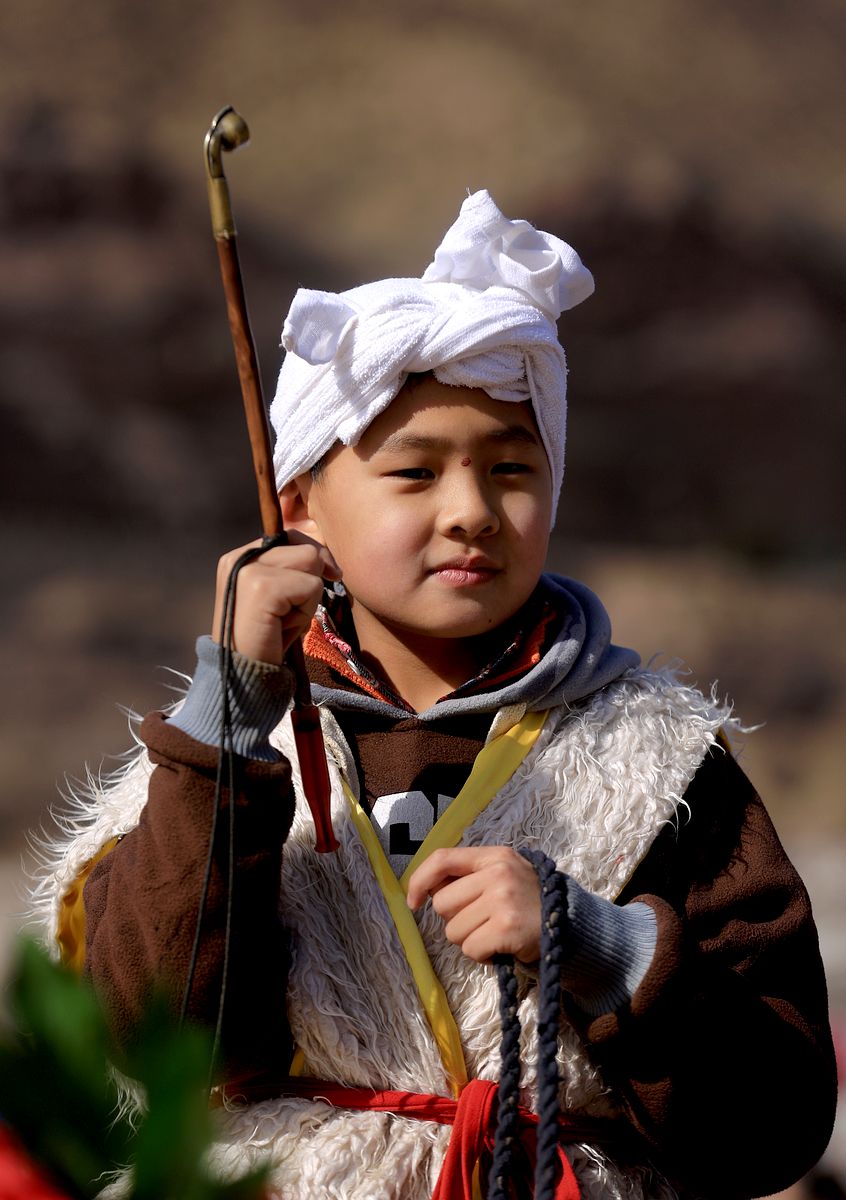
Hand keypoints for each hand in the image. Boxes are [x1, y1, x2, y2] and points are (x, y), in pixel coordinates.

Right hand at [212, 533, 341, 664]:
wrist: (244, 675)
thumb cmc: (266, 638)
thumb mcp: (279, 596)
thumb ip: (291, 570)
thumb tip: (324, 556)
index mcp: (239, 556)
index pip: (291, 536)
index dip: (314, 558)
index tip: (326, 578)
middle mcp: (238, 556)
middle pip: (306, 548)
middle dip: (311, 581)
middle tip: (289, 613)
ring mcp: (248, 569)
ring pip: (311, 562)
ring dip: (308, 598)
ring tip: (284, 620)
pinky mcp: (261, 586)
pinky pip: (311, 586)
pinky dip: (305, 611)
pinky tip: (282, 628)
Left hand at [406, 846, 540, 963]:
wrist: (570, 925)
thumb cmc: (528, 901)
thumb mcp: (502, 874)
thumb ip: (469, 876)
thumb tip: (426, 888)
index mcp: (493, 856)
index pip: (442, 859)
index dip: (419, 880)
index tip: (413, 901)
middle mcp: (497, 873)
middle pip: (442, 902)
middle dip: (455, 918)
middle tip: (481, 921)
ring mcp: (502, 900)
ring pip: (453, 930)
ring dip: (469, 939)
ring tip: (494, 933)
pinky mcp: (506, 928)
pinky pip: (470, 948)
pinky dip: (481, 954)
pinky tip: (500, 946)